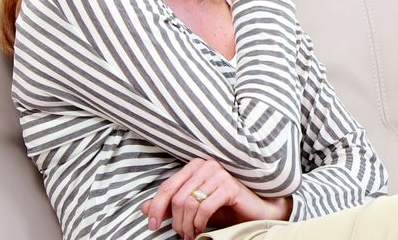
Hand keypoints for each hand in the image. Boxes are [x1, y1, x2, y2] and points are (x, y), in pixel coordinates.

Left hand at [142, 158, 291, 239]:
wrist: (254, 210)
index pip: (167, 186)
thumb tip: (143, 208)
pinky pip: (205, 208)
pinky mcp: (230, 186)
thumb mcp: (192, 206)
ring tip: (190, 234)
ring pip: (189, 203)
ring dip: (187, 225)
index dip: (155, 207)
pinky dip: (199, 223)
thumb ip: (169, 205)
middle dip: (175, 221)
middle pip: (177, 197)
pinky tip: (200, 230)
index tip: (151, 225)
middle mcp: (206, 165)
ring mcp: (219, 174)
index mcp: (195, 166)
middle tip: (180, 234)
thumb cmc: (223, 206)